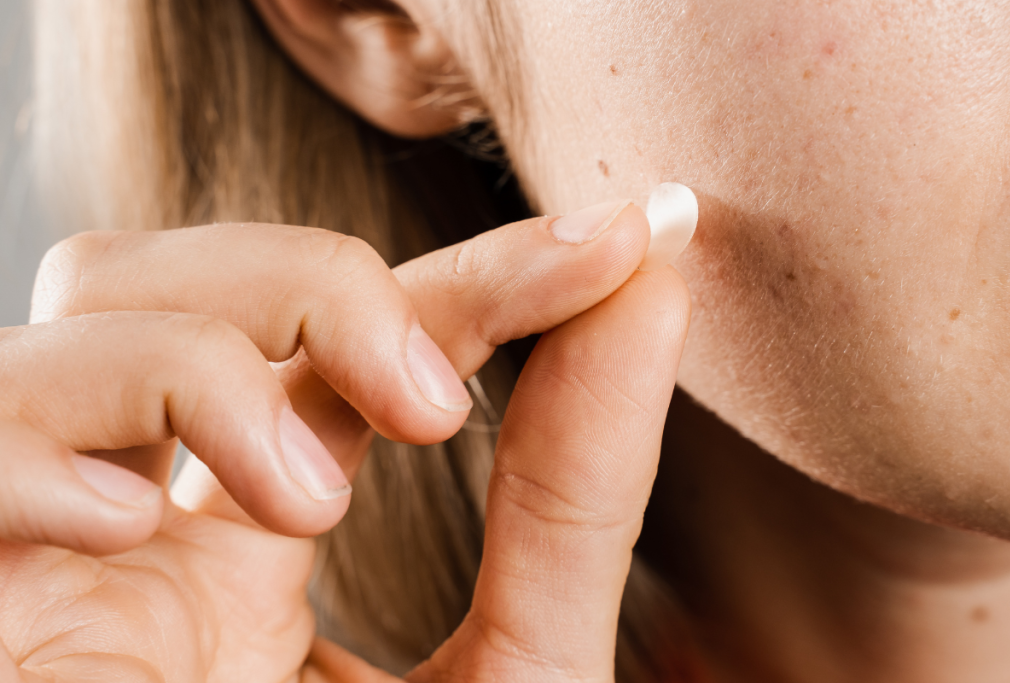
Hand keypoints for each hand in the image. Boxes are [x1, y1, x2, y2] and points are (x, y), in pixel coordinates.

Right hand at [1, 201, 683, 680]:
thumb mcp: (512, 672)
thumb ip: (572, 491)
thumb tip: (653, 285)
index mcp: (262, 529)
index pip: (362, 336)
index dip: (492, 271)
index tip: (631, 234)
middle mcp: (149, 512)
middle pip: (195, 276)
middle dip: (320, 279)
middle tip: (434, 401)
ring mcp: (44, 545)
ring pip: (83, 307)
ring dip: (206, 359)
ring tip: (307, 502)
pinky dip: (46, 439)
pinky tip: (130, 528)